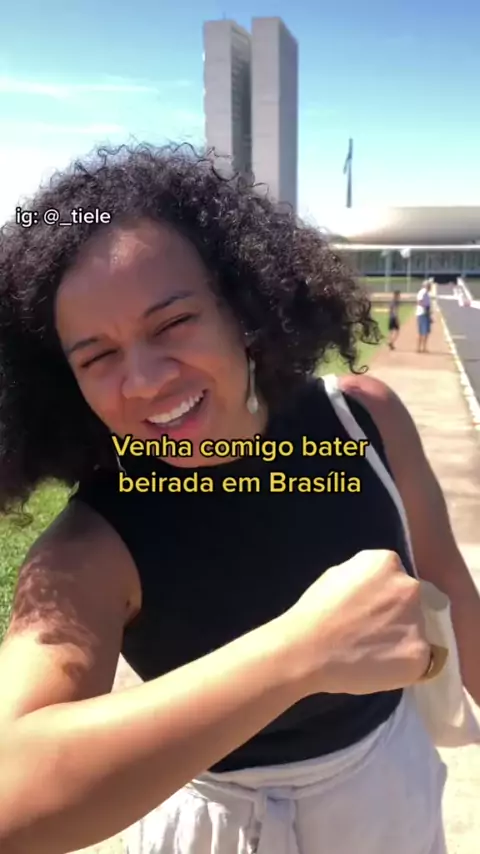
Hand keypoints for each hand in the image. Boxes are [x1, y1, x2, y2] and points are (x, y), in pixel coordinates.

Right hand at [283, 549, 430, 695]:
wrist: (307, 649)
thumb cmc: (315, 611)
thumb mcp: (339, 575)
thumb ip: (366, 577)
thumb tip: (377, 587)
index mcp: (388, 562)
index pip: (398, 578)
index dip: (385, 596)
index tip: (371, 610)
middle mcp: (409, 587)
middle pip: (413, 601)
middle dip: (398, 613)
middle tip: (373, 631)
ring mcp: (418, 621)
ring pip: (418, 630)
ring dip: (402, 639)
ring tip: (373, 652)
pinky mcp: (419, 654)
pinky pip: (420, 659)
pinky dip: (403, 664)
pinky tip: (380, 666)